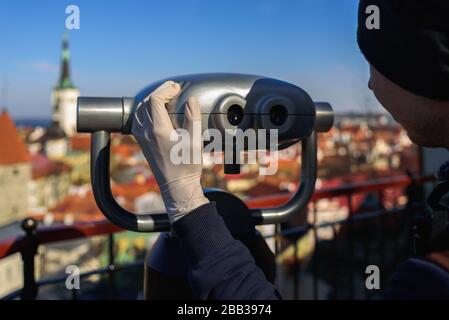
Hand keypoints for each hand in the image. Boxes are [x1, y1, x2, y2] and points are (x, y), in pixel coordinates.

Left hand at [132, 81, 208, 222]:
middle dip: (159, 91)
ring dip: (150, 100)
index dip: (166, 89)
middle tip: (173, 89)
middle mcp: (147, 132)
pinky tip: (155, 112)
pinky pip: (137, 121)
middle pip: (146, 102)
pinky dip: (145, 111)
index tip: (177, 88)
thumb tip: (191, 100)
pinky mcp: (142, 143)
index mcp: (159, 129)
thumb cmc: (187, 167)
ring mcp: (142, 138)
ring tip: (164, 97)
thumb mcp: (195, 142)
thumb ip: (193, 118)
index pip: (155, 99)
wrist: (176, 186)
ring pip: (139, 111)